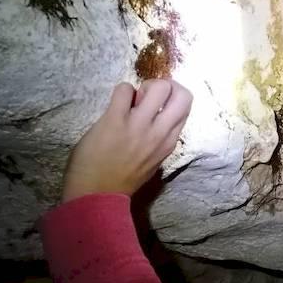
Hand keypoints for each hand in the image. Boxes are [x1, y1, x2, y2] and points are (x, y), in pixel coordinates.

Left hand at [60, 78, 192, 202]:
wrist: (96, 195)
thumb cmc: (122, 181)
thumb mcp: (153, 163)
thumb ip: (159, 141)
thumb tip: (154, 119)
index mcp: (169, 142)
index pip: (186, 107)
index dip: (171, 99)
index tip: (157, 106)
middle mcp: (159, 132)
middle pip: (181, 93)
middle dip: (165, 87)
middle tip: (147, 97)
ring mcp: (138, 125)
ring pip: (158, 86)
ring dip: (144, 86)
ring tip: (131, 100)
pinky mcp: (115, 120)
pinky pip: (125, 89)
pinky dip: (121, 91)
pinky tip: (114, 105)